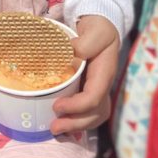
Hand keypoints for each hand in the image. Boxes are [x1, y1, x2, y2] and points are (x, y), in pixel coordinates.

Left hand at [50, 14, 119, 135]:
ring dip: (76, 126)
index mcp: (104, 73)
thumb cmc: (98, 29)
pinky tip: (62, 124)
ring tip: (55, 129)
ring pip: (93, 116)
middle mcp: (103, 85)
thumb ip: (85, 42)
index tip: (57, 106)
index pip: (95, 97)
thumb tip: (71, 53)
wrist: (101, 28)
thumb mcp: (95, 30)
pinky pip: (87, 113)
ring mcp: (98, 90)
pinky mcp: (89, 91)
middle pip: (95, 113)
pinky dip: (76, 121)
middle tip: (53, 127)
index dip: (77, 106)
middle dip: (75, 123)